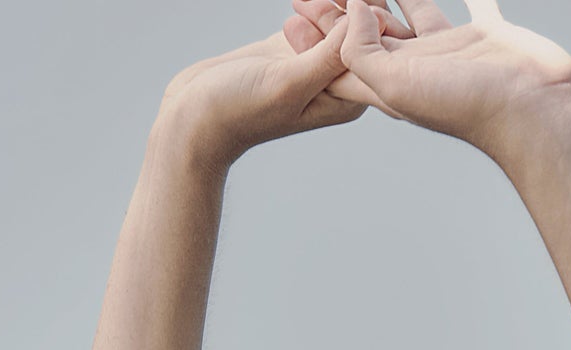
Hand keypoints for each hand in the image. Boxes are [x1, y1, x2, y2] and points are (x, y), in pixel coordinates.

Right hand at [157, 19, 367, 167]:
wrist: (197, 117)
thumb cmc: (240, 110)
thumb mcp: (290, 82)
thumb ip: (328, 56)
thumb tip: (368, 22)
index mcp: (347, 98)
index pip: (373, 49)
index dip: (373, 14)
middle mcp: (337, 82)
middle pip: (359, 31)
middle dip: (355, 2)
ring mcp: (315, 63)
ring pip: (337, 18)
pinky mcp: (293, 47)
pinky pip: (314, 14)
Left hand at [283, 0, 570, 160]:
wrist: (533, 112)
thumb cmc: (468, 107)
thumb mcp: (396, 85)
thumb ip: (363, 50)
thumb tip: (352, 8)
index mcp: (395, 85)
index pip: (345, 58)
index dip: (317, 35)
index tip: (295, 5)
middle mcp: (422, 68)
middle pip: (375, 34)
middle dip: (348, 9)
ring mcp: (455, 52)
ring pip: (417, 13)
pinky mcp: (489, 36)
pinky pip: (475, 4)